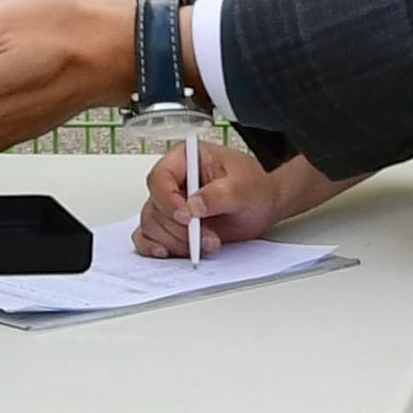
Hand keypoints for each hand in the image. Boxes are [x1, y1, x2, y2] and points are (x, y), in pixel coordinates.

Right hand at [137, 146, 345, 255]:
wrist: (263, 206)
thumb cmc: (255, 188)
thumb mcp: (244, 187)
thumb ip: (218, 194)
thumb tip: (193, 205)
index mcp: (186, 159)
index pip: (160, 177)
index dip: (168, 200)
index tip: (186, 218)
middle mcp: (173, 180)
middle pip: (155, 207)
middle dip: (180, 229)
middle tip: (207, 237)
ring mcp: (170, 204)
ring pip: (152, 225)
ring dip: (177, 241)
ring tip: (207, 243)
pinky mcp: (170, 225)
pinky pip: (148, 237)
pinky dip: (155, 247)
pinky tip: (168, 253)